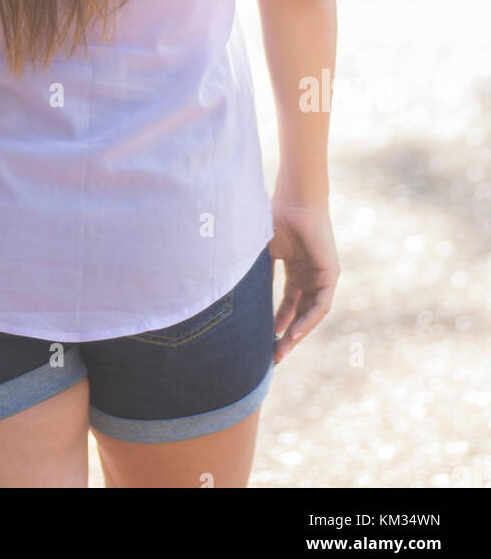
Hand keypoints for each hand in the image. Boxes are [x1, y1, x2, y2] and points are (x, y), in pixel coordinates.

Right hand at [269, 199, 338, 363]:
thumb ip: (253, 274)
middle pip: (299, 314)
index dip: (276, 323)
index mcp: (294, 270)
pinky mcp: (330, 275)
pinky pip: (320, 306)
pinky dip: (307, 320)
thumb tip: (228, 297)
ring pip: (311, 314)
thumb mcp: (259, 253)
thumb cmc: (274, 219)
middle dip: (286, 336)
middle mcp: (309, 276)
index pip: (288, 304)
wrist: (294, 202)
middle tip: (272, 357)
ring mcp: (321, 276)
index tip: (262, 341)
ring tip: (280, 351)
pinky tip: (293, 332)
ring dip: (297, 334)